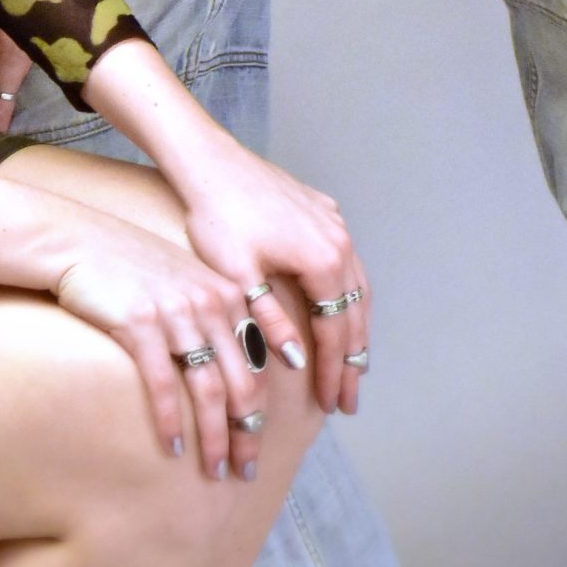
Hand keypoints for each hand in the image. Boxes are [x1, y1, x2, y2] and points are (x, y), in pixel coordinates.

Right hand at [53, 211, 275, 478]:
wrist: (78, 240)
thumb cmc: (130, 267)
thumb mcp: (184, 281)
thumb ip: (215, 316)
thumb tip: (237, 369)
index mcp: (227, 294)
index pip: (258, 364)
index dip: (260, 411)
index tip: (258, 445)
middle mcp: (209, 303)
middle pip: (242, 383)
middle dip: (247, 434)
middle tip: (243, 472)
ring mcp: (176, 313)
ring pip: (209, 389)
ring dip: (214, 437)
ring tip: (214, 470)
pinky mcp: (140, 323)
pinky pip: (163, 384)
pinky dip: (171, 421)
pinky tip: (173, 447)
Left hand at [178, 143, 369, 415]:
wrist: (209, 162)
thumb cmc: (217, 218)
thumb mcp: (239, 277)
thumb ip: (271, 321)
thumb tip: (300, 361)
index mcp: (322, 261)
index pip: (334, 332)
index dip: (333, 372)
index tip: (332, 405)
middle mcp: (339, 241)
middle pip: (353, 313)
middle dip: (351, 361)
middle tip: (348, 401)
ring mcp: (335, 223)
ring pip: (356, 286)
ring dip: (354, 327)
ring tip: (350, 365)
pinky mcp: (324, 210)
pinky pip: (347, 260)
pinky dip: (348, 293)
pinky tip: (341, 307)